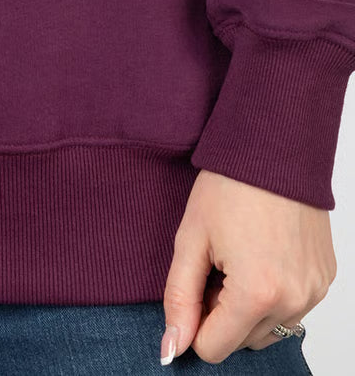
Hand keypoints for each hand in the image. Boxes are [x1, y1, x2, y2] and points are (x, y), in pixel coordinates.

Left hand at [161, 169, 335, 364]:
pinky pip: (292, 308)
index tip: (198, 280)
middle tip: (218, 262)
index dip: (196, 317)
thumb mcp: (191, 239)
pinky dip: (274, 294)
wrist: (274, 147)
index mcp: (256, 293)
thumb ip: (179, 299)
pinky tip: (263, 253)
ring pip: (268, 329)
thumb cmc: (229, 185)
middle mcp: (292, 300)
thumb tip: (171, 348)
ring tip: (240, 256)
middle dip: (222, 312)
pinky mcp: (325, 279)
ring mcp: (313, 291)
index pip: (213, 348)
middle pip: (241, 341)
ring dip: (248, 306)